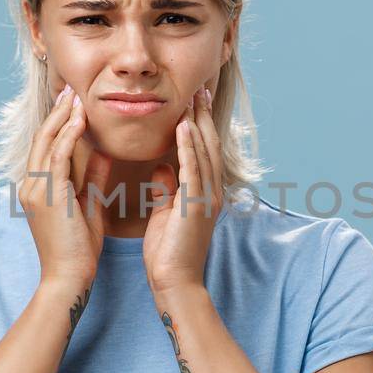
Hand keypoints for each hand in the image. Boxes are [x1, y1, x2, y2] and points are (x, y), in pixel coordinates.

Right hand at [18, 84, 112, 288]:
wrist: (69, 278)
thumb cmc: (80, 249)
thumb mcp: (88, 205)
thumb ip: (91, 178)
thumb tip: (102, 153)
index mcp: (38, 189)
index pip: (47, 147)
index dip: (59, 123)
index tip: (75, 104)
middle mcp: (30, 185)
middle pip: (42, 138)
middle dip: (58, 113)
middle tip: (72, 90)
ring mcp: (35, 189)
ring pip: (47, 142)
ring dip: (63, 117)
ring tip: (77, 96)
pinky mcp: (47, 194)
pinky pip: (57, 156)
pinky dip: (68, 134)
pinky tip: (81, 118)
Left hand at [143, 84, 223, 295]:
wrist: (174, 283)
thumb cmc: (168, 254)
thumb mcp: (166, 214)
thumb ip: (166, 190)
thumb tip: (162, 169)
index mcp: (204, 193)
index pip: (203, 151)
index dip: (199, 125)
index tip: (193, 101)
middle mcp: (211, 192)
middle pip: (209, 145)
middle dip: (204, 116)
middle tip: (199, 89)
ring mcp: (206, 198)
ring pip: (204, 152)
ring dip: (198, 122)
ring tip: (193, 97)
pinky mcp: (195, 205)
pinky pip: (193, 169)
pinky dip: (189, 146)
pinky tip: (183, 127)